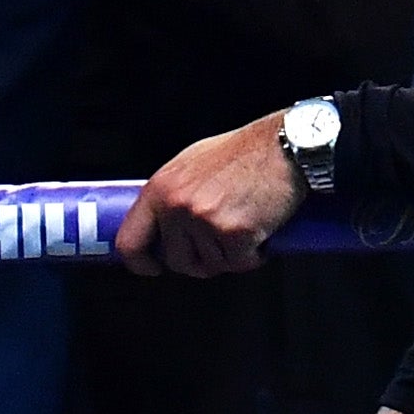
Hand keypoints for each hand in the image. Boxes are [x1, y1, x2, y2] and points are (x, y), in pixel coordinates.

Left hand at [116, 114, 303, 276]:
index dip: (140, 262)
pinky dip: (254, 254)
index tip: (153, 267)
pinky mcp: (233, 233)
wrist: (284, 146)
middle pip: (177, 261)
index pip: (129, 241)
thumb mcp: (189, 166)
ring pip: (212, 265)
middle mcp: (176, 206)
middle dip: (200, 260)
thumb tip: (162, 227)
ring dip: (231, 254)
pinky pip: (239, 263)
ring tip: (243, 224)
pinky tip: (260, 230)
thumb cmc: (242, 153)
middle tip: (220, 242)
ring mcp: (204, 220)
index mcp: (159, 190)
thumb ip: (171, 198)